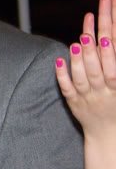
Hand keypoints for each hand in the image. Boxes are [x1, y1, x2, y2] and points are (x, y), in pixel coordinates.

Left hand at [56, 0, 115, 140]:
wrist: (109, 135)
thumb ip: (113, 65)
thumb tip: (108, 41)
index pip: (114, 64)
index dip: (110, 51)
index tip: (106, 37)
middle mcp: (104, 91)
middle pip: (97, 69)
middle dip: (92, 51)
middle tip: (86, 33)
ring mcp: (88, 96)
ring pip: (82, 78)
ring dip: (78, 60)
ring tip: (75, 42)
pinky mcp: (74, 102)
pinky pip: (67, 88)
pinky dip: (62, 74)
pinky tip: (58, 59)